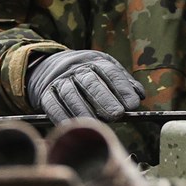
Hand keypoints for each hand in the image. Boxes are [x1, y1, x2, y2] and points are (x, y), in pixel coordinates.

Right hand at [26, 50, 144, 122]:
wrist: (47, 66)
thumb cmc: (85, 71)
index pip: (110, 72)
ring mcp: (59, 80)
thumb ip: (123, 80)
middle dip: (105, 99)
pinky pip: (52, 104)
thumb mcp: (104, 67)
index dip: (122, 88)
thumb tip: (140, 94)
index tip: (133, 104)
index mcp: (94, 60)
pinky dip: (62, 115)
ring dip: (84, 109)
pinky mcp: (45, 93)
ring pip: (71, 94)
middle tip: (117, 114)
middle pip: (90, 82)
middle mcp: (76, 68)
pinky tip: (73, 124)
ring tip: (96, 122)